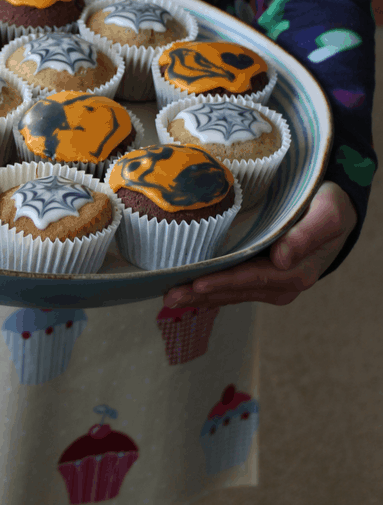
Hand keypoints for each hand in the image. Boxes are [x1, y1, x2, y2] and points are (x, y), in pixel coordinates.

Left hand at [163, 181, 356, 308]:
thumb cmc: (330, 206)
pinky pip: (231, 286)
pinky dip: (208, 289)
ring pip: (230, 293)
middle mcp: (281, 284)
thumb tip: (283, 259)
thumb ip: (309, 234)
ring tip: (170, 297)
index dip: (225, 282)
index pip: (253, 278)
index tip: (198, 284)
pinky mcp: (259, 277)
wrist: (334, 209)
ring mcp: (269, 283)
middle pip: (236, 291)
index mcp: (297, 272)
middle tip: (170, 296)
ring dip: (200, 296)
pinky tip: (187, 289)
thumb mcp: (329, 213)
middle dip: (202, 294)